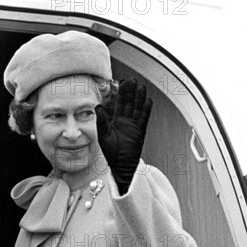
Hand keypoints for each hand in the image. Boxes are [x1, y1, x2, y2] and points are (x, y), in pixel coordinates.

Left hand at [95, 77, 152, 194]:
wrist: (121, 167)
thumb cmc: (111, 154)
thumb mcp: (103, 136)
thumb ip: (101, 121)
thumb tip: (98, 106)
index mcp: (116, 122)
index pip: (119, 104)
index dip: (121, 93)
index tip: (122, 82)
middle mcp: (126, 122)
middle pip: (130, 103)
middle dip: (131, 92)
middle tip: (133, 80)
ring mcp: (134, 127)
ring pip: (137, 108)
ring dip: (139, 98)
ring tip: (141, 86)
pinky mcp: (141, 133)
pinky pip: (144, 119)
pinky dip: (146, 110)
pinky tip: (148, 101)